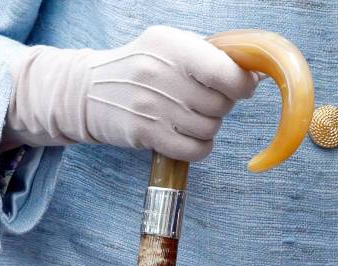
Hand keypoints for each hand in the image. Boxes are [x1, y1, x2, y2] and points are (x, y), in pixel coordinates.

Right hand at [3, 25, 257, 160]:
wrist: (86, 91)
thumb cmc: (136, 69)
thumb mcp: (166, 46)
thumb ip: (206, 55)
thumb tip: (252, 75)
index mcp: (171, 45)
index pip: (224, 71)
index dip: (241, 85)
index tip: (242, 88)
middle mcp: (161, 74)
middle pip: (219, 105)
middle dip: (220, 108)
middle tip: (204, 104)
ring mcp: (152, 106)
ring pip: (208, 129)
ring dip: (208, 129)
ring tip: (191, 120)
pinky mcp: (145, 134)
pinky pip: (192, 149)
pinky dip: (199, 148)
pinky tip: (190, 139)